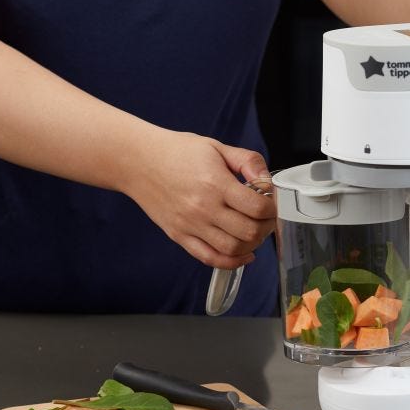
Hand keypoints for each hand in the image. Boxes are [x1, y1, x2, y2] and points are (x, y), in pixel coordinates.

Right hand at [125, 130, 275, 268]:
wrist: (138, 161)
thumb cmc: (176, 152)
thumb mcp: (217, 147)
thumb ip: (247, 162)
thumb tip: (267, 182)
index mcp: (216, 183)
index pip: (258, 207)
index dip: (272, 207)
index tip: (271, 202)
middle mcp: (203, 208)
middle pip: (249, 232)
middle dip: (266, 227)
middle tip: (266, 218)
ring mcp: (191, 225)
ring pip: (233, 249)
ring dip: (252, 244)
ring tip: (254, 231)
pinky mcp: (180, 236)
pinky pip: (210, 259)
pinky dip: (232, 262)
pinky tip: (243, 254)